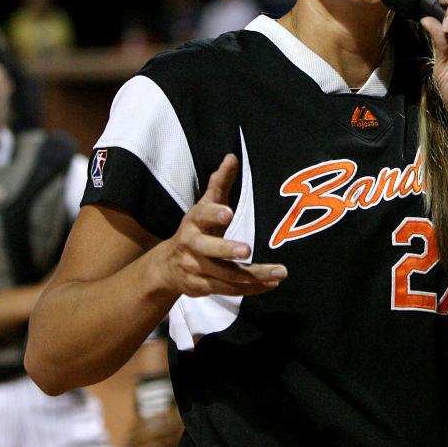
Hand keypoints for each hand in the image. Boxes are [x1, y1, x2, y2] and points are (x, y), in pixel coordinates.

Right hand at [153, 154, 286, 297]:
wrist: (168, 265)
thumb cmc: (197, 229)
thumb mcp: (205, 206)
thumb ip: (219, 184)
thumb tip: (232, 157)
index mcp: (194, 222)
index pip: (202, 216)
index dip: (213, 214)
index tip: (228, 212)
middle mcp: (192, 246)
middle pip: (208, 250)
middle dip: (226, 250)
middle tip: (247, 250)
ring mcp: (196, 269)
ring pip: (224, 275)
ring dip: (252, 276)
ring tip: (279, 273)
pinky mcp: (203, 287)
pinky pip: (229, 290)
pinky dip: (251, 288)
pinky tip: (271, 284)